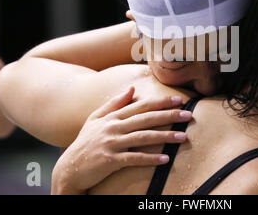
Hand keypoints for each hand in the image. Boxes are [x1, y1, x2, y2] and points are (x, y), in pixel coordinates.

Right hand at [51, 87, 191, 194]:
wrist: (69, 168)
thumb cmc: (85, 142)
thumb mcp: (95, 119)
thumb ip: (114, 104)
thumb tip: (131, 89)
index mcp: (112, 117)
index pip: (141, 106)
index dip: (161, 102)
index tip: (179, 99)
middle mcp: (113, 128)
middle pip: (146, 119)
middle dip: (169, 115)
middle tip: (188, 114)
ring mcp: (111, 144)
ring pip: (143, 137)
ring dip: (165, 136)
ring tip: (183, 137)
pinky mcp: (110, 160)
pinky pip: (134, 158)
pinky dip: (150, 158)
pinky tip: (165, 159)